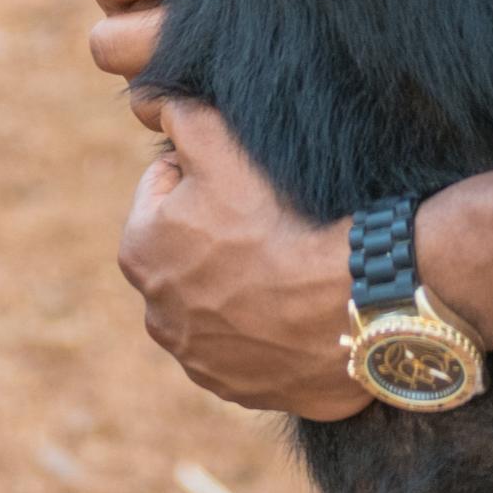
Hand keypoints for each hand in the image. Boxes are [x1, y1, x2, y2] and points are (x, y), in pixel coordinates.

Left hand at [117, 96, 367, 418]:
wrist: (354, 303)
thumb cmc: (281, 219)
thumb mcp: (220, 144)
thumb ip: (179, 115)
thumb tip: (154, 101)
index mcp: (138, 253)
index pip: (164, 190)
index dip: (206, 173)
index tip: (246, 179)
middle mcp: (156, 316)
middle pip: (187, 250)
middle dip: (218, 232)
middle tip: (271, 219)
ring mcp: (199, 361)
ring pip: (216, 302)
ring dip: (240, 284)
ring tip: (288, 265)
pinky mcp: (241, 391)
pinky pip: (249, 349)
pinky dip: (267, 330)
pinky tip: (298, 309)